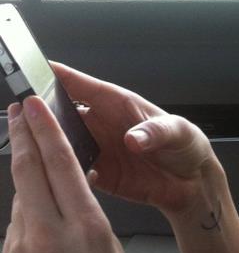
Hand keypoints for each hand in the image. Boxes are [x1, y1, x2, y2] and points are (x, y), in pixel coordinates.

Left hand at [0, 97, 147, 252]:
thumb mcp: (109, 246)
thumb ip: (82, 213)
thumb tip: (61, 188)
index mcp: (87, 226)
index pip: (60, 164)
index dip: (45, 130)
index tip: (33, 105)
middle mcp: (49, 237)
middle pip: (28, 172)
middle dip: (22, 137)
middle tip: (16, 111)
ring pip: (21, 203)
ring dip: (29, 186)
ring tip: (39, 179)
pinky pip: (16, 233)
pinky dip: (27, 222)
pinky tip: (41, 233)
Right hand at [51, 62, 223, 217]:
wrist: (193, 182)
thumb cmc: (187, 146)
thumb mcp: (179, 131)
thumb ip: (156, 132)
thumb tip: (134, 138)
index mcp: (120, 104)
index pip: (84, 85)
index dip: (61, 76)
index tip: (40, 69)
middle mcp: (103, 124)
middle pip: (63, 113)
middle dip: (44, 112)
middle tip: (30, 116)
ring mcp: (99, 149)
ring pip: (62, 142)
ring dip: (51, 144)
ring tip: (41, 147)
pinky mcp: (100, 174)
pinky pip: (73, 172)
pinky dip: (65, 173)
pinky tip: (65, 176)